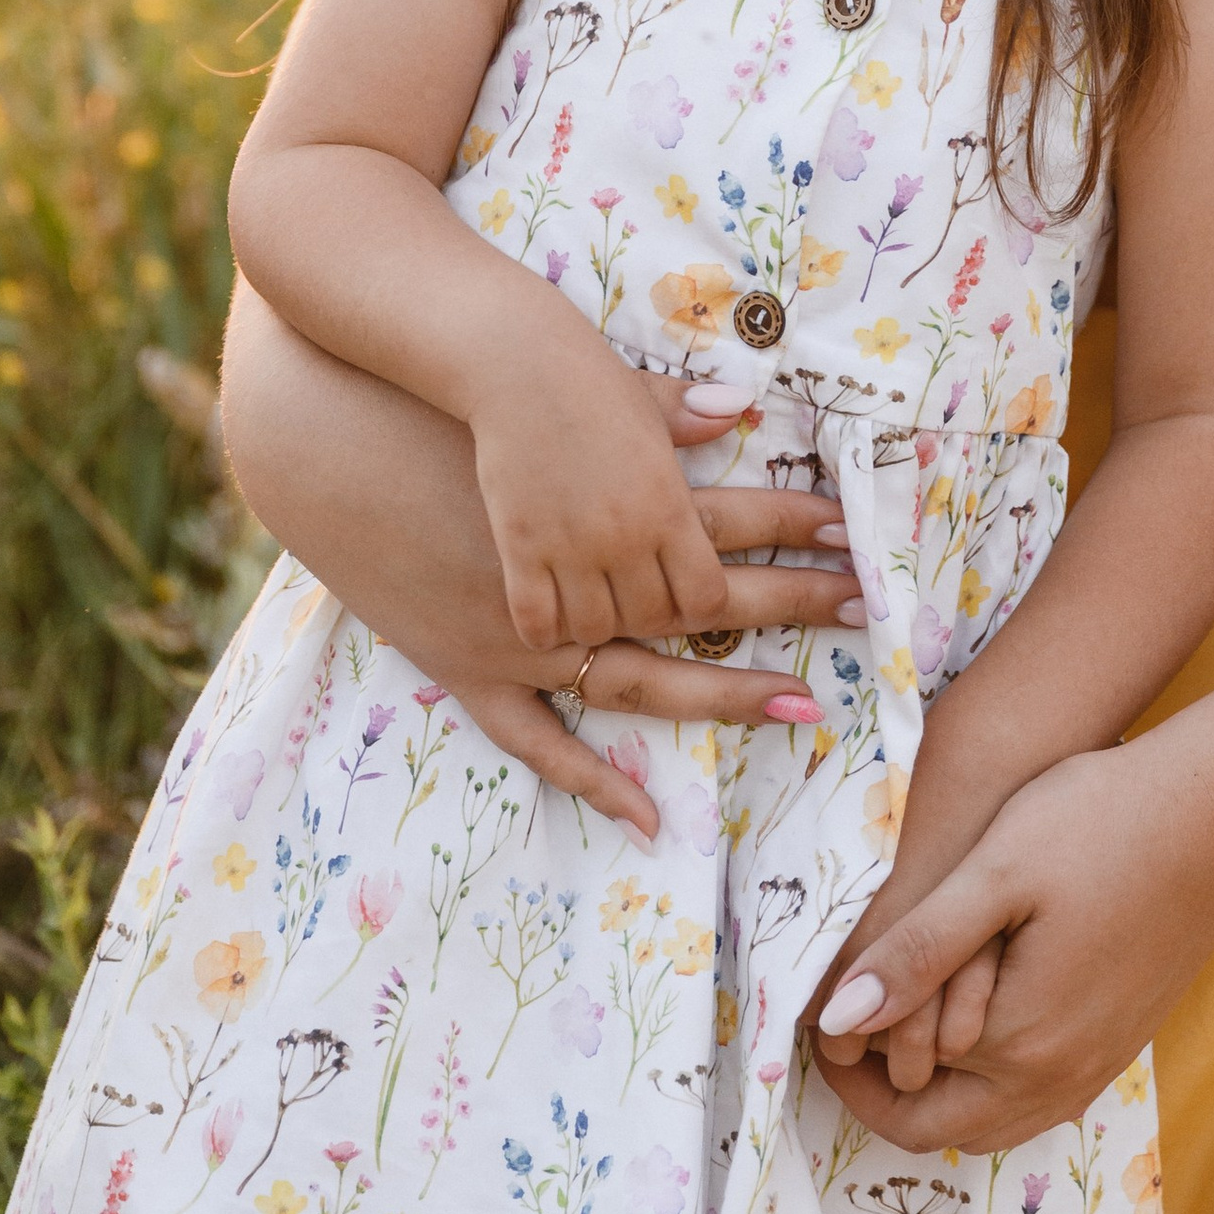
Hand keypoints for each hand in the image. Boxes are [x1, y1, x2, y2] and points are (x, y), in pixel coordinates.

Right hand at [217, 294, 862, 844]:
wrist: (342, 426)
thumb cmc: (455, 404)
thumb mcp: (568, 397)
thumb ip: (656, 414)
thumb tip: (735, 404)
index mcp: (600, 509)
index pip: (726, 527)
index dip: (799, 532)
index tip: (863, 542)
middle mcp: (577, 578)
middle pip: (706, 603)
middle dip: (793, 607)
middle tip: (871, 619)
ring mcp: (525, 633)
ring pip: (643, 676)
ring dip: (722, 691)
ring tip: (799, 707)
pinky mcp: (469, 662)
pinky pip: (541, 739)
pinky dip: (595, 780)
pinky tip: (649, 816)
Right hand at [461, 283, 751, 650]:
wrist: (516, 363)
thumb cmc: (586, 379)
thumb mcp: (647, 402)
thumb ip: (692, 418)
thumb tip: (737, 407)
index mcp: (668, 503)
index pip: (706, 598)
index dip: (698, 603)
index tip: (683, 591)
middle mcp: (626, 535)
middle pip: (653, 619)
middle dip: (648, 617)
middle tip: (634, 600)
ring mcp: (571, 546)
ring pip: (595, 628)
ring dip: (596, 624)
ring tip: (589, 605)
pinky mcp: (519, 549)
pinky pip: (538, 620)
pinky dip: (544, 625)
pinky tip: (543, 609)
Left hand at [811, 684, 1213, 1148]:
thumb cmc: (1101, 820)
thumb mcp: (994, 873)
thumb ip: (914, 953)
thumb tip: (834, 1022)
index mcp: (1020, 1044)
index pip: (900, 1097)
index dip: (844, 1064)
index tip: (818, 1011)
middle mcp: (1060, 1078)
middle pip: (938, 1129)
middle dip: (881, 1088)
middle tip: (849, 1018)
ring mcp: (1097, 1067)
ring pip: (988, 1121)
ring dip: (935, 1087)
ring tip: (901, 1011)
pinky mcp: (1120, 1044)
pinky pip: (1033, 1097)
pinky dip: (986, 1077)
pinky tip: (970, 1008)